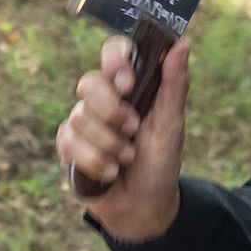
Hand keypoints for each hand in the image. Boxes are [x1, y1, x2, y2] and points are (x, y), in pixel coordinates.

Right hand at [55, 34, 190, 240]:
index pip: (113, 51)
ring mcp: (82, 122)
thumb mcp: (172, 125)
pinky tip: (110, 174)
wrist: (144, 207)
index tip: (128, 83)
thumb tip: (183, 43)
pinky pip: (69, 143)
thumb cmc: (160, 163)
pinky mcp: (68, 146)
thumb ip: (174, 85)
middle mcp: (102, 99)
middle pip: (89, 83)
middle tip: (133, 130)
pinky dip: (94, 161)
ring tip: (127, 159)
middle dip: (111, 111)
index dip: (115, 60)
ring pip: (79, 117)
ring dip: (109, 145)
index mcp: (130, 87)